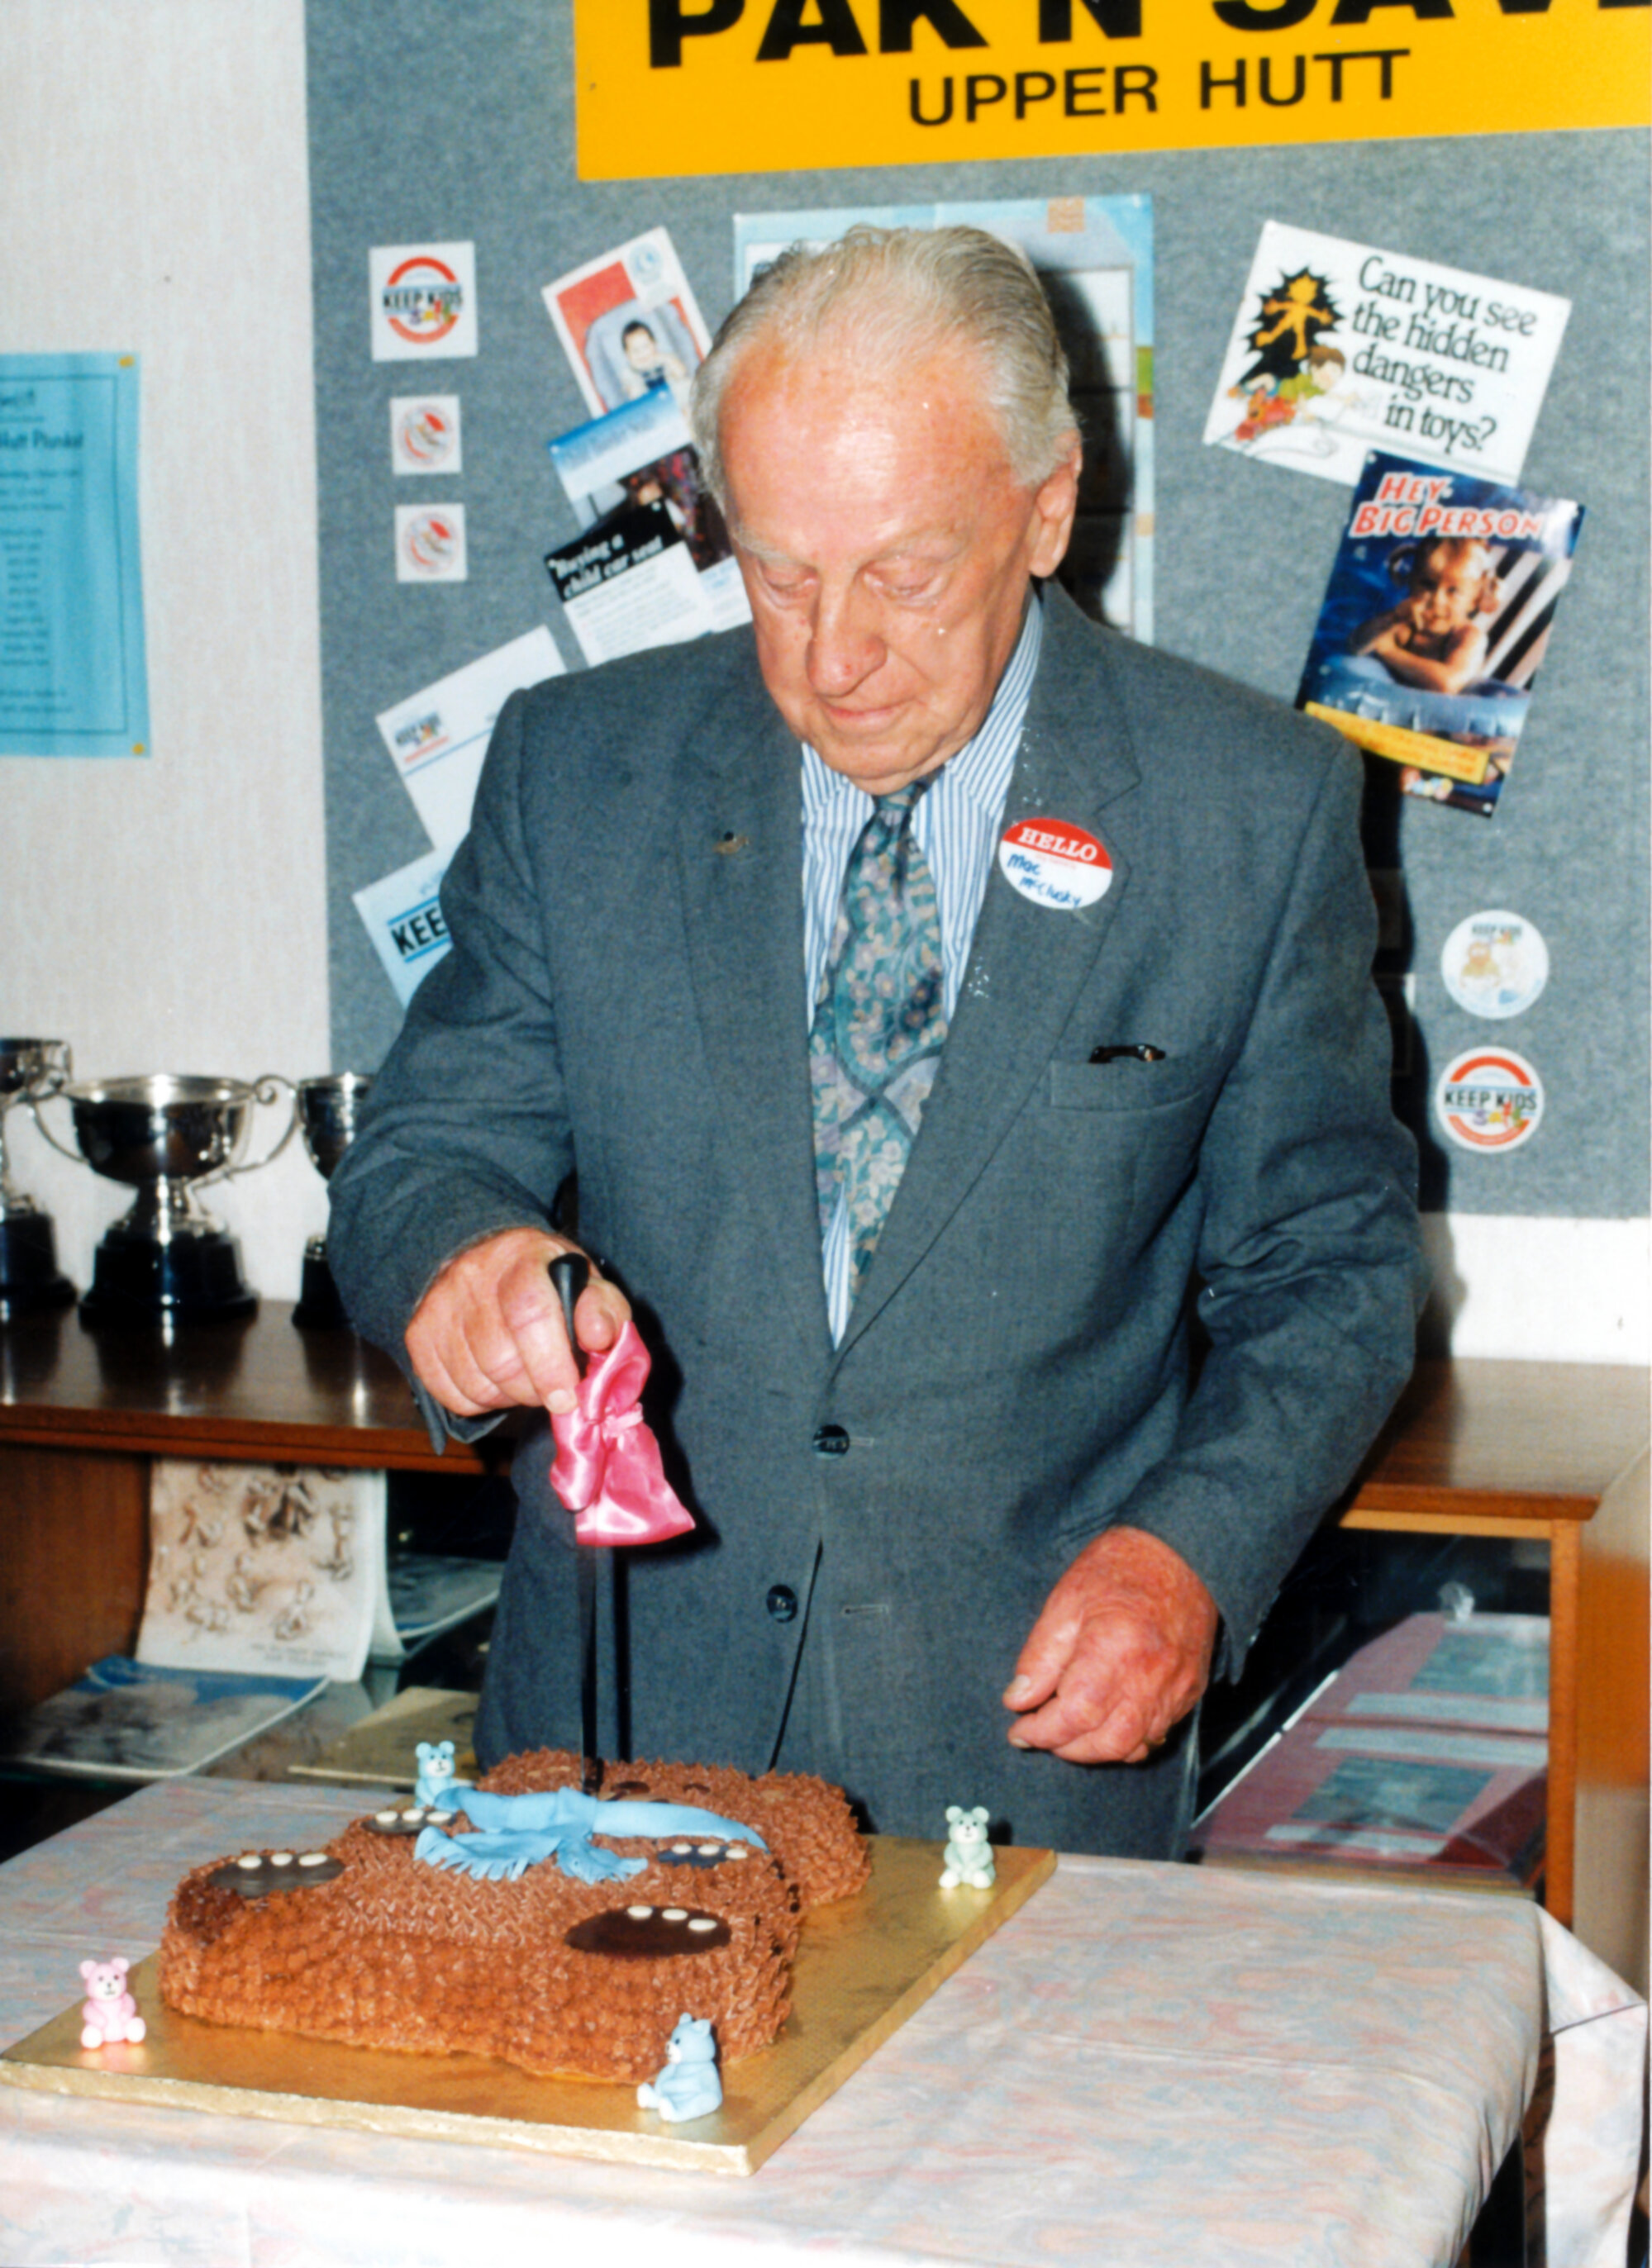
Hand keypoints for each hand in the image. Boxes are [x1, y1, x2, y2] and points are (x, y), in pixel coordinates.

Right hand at [404, 1227, 629, 1419]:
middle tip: (553, 1390)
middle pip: (501, 1359)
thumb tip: (597, 1338)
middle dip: (535, 1390)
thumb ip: (603, 1309)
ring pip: (476, 1383)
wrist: (482, 1255)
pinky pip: (451, 1394)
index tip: (567, 1398)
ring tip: (524, 1379)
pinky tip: (496, 1380)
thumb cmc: (545, 1279)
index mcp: (523, 1257)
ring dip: (508, 1398)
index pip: (529, 1313)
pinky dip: (480, 1402)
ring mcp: (438, 1306)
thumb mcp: (586, 1281)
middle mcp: (472, 1277)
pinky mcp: (417, 1335)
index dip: (550, 1365)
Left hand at [1002, 1527, 1217, 1764]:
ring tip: (1068, 1729)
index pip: (1076, 1715)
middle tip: (1040, 1731)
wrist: (1182, 1553)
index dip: (1043, 1732)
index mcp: (1115, 1647)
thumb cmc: (1120, 1567)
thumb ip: (1041, 1655)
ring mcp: (1176, 1688)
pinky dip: (1126, 1742)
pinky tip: (1103, 1722)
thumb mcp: (1066, 1600)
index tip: (1019, 1730)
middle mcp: (1151, 1676)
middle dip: (1066, 1747)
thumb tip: (1017, 1700)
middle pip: (1106, 1742)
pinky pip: (1156, 1735)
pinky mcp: (1190, 1692)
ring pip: (1133, 1748)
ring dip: (1094, 1749)